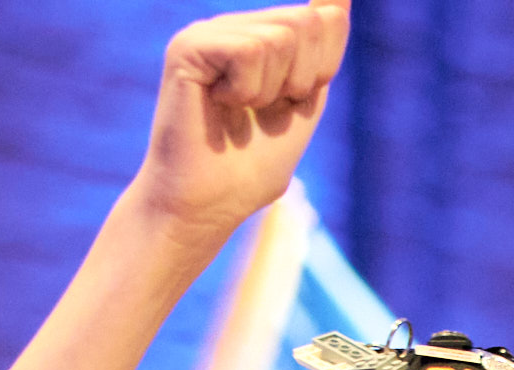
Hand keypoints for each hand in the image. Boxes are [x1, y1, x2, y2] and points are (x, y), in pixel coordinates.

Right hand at [136, 4, 348, 240]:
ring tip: (237, 111)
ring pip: (281, 36)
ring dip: (270, 90)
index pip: (326, 18)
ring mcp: (209, 33)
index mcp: (261, 38)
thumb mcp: (303, 104)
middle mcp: (234, 27)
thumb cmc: (248, 170)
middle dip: (301, 79)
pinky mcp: (188, 46)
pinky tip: (219, 104)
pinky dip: (246, 90)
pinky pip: (249, 50)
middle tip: (263, 110)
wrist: (203, 208)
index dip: (323, 68)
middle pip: (307, 21)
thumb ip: (322, 52)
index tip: (291, 101)